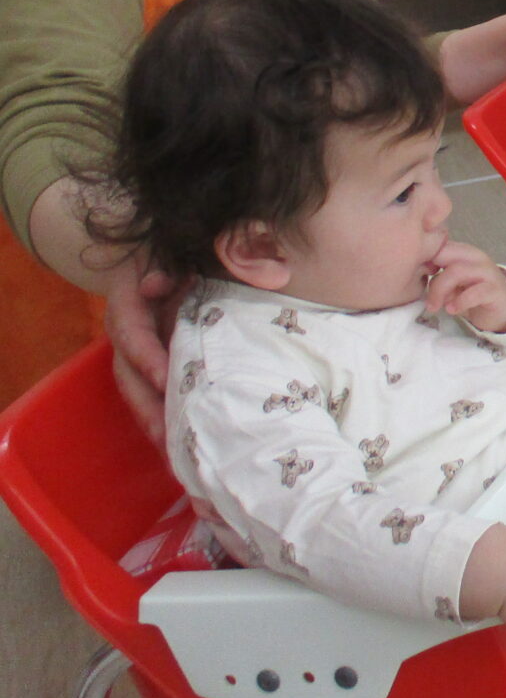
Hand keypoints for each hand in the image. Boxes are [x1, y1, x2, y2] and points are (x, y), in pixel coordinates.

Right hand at [104, 257, 189, 445]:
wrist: (164, 244)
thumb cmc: (176, 244)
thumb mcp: (177, 244)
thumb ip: (174, 260)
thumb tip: (157, 284)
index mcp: (128, 298)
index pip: (131, 330)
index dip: (146, 355)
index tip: (165, 377)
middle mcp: (128, 328)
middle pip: (130, 373)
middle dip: (148, 407)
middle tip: (169, 436)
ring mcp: (139, 347)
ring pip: (140, 389)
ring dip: (156, 421)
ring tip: (176, 454)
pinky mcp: (155, 360)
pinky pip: (156, 391)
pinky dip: (168, 416)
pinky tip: (185, 443)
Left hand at [424, 242, 505, 332]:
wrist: (505, 309)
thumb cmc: (473, 295)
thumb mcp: (452, 285)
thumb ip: (437, 278)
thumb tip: (417, 282)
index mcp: (461, 253)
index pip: (436, 246)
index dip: (421, 260)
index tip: (412, 280)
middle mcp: (474, 257)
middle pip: (444, 254)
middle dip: (429, 276)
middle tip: (424, 296)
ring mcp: (486, 272)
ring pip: (457, 271)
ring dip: (440, 290)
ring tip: (435, 307)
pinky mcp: (495, 289)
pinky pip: (475, 292)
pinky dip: (460, 301)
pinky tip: (452, 310)